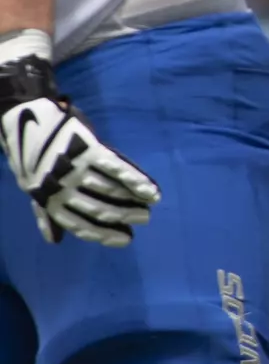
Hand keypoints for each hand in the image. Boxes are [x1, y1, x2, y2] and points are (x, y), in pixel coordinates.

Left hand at [0, 62, 160, 246]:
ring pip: (110, 190)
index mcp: (50, 201)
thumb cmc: (32, 157)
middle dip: (124, 216)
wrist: (24, 122)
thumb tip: (55, 241)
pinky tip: (150, 189)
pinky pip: (116, 169)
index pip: (81, 224)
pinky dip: (135, 180)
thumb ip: (46, 214)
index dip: (105, 235)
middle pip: (100, 208)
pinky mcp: (89, 150)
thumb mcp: (34, 188)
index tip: (127, 240)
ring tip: (150, 205)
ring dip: (133, 200)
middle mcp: (63, 189)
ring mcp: (77, 169)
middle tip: (144, 219)